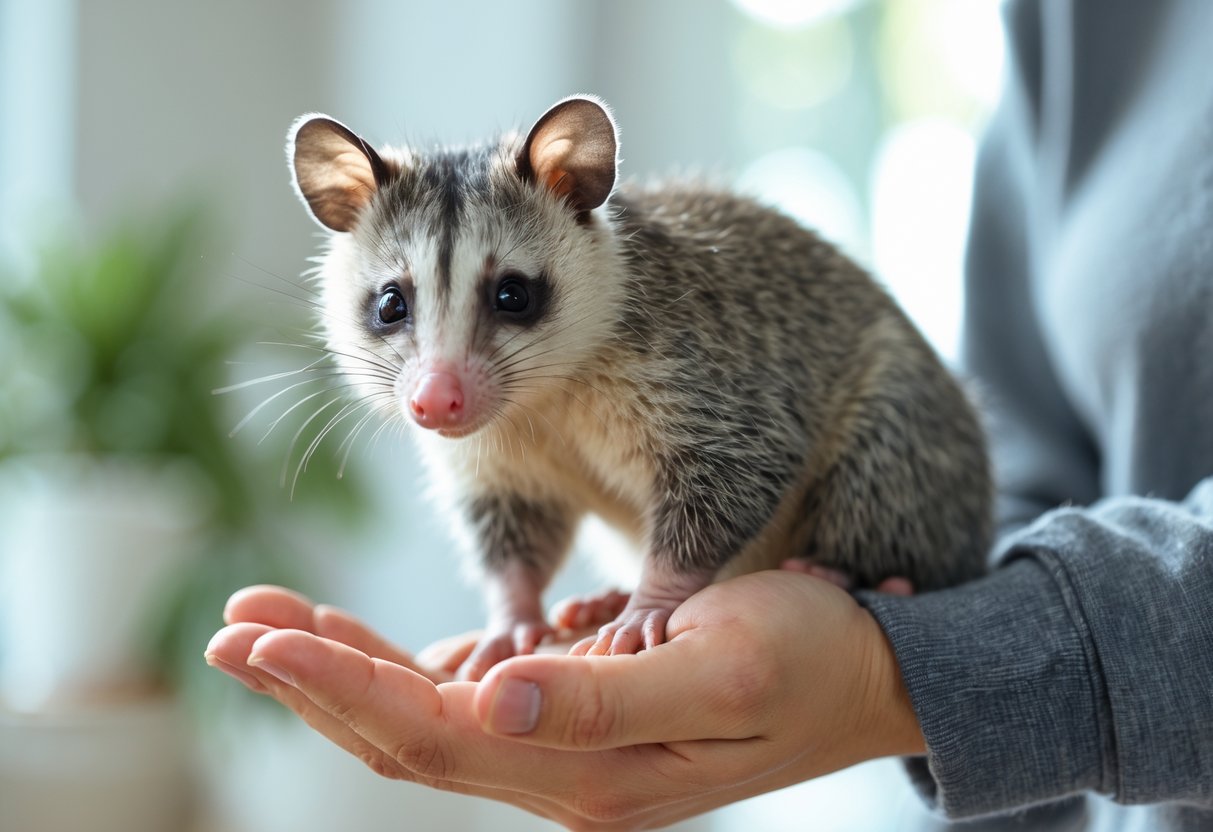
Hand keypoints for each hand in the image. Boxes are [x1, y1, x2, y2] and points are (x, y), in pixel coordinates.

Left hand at [205, 572, 924, 829]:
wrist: (868, 671)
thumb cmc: (809, 657)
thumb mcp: (725, 666)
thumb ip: (610, 697)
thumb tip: (491, 701)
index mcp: (589, 771)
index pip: (432, 732)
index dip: (341, 686)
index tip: (260, 637)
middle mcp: (564, 773)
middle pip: (407, 732)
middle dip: (314, 679)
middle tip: (231, 626)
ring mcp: (568, 751)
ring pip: (426, 718)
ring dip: (346, 671)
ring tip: (267, 624)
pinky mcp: (577, 719)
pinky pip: (469, 702)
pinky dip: (405, 668)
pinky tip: (366, 646)